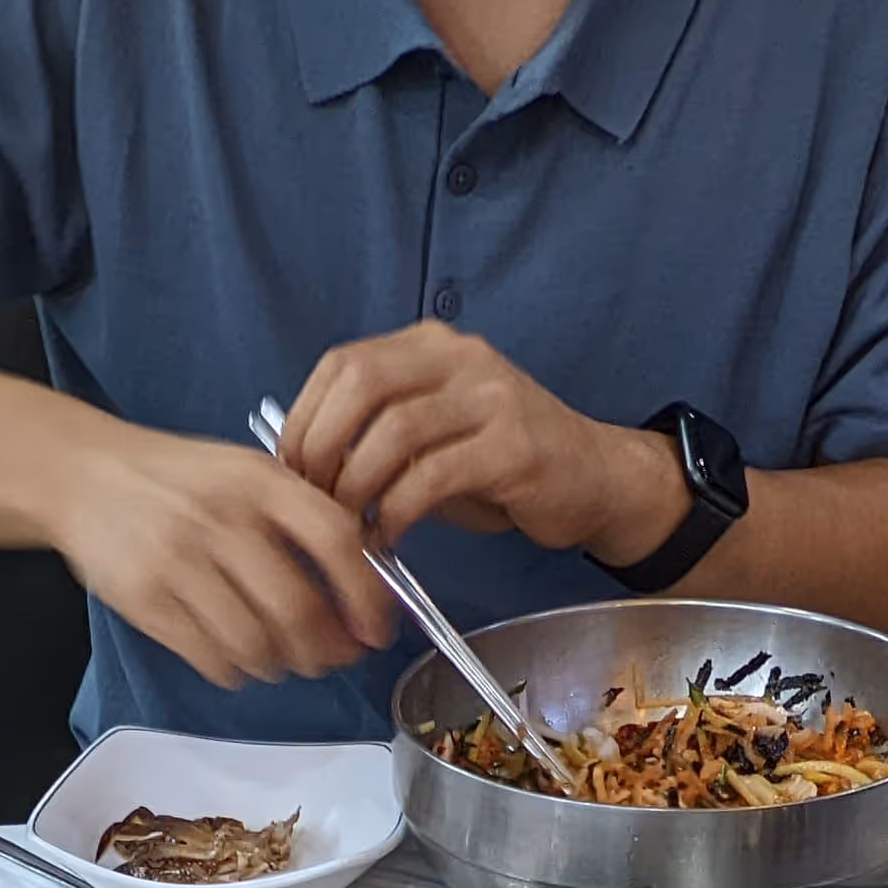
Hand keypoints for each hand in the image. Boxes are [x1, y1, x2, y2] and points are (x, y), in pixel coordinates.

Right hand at [45, 425, 400, 688]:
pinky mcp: (146, 599)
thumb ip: (300, 516)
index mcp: (259, 480)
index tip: (376, 628)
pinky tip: (238, 655)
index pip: (335, 540)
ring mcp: (180, 561)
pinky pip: (211, 658)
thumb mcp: (245, 471)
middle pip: (298, 609)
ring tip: (281, 657)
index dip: (366, 595)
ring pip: (256, 644)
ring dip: (280, 664)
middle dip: (326, 649)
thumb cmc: (177, 479)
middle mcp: (222, 518)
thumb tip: (361, 587)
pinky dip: (236, 670)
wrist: (85, 473)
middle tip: (332, 657)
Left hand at [278, 324, 690, 560]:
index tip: (292, 471)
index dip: (305, 418)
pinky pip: (431, 477)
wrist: (594, 478)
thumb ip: (376, 432)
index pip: (343, 363)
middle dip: (322, 449)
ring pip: (392, 432)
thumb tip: (304, 463)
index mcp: (431, 347)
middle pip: (360, 384)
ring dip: (356, 488)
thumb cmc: (503, 463)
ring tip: (350, 528)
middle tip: (314, 502)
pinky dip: (396, 514)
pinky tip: (388, 539)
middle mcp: (460, 359)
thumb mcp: (433, 433)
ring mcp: (491, 398)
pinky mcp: (513, 448)